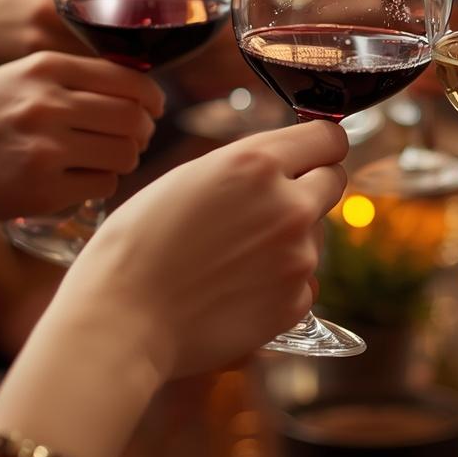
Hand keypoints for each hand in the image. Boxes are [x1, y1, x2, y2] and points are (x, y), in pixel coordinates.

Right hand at [0, 51, 164, 249]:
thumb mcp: (14, 76)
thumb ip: (68, 75)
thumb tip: (134, 85)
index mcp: (44, 68)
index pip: (127, 78)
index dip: (151, 96)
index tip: (154, 107)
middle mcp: (46, 105)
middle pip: (132, 117)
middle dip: (143, 129)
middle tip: (136, 136)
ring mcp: (45, 149)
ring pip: (125, 152)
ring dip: (125, 157)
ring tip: (107, 157)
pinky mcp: (43, 190)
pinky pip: (104, 183)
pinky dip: (102, 181)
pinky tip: (83, 177)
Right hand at [58, 121, 348, 376]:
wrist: (122, 320)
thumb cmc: (137, 244)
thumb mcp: (188, 178)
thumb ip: (244, 168)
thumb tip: (280, 167)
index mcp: (256, 164)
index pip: (329, 136)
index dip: (320, 144)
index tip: (311, 153)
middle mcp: (288, 205)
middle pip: (335, 180)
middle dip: (313, 185)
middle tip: (275, 202)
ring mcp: (298, 257)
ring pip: (316, 233)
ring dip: (290, 238)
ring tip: (232, 257)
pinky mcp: (294, 302)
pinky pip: (303, 280)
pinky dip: (280, 282)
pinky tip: (236, 289)